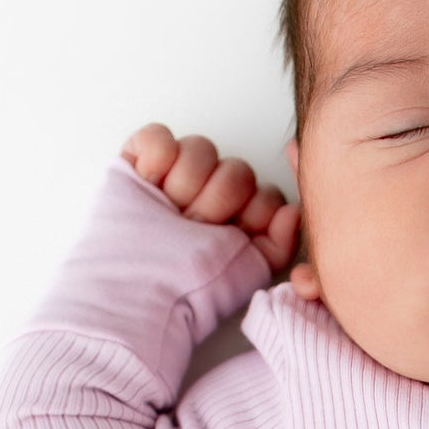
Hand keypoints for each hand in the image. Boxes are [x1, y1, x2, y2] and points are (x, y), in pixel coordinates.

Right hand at [119, 123, 301, 274]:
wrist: (139, 292)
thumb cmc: (190, 290)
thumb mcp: (249, 272)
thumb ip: (281, 242)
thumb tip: (291, 210)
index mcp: (236, 219)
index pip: (265, 192)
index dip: (254, 212)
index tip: (232, 237)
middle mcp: (207, 195)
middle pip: (237, 169)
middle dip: (217, 203)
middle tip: (194, 228)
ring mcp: (173, 176)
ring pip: (201, 149)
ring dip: (186, 184)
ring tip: (170, 212)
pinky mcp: (137, 162)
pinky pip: (158, 136)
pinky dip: (156, 155)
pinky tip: (150, 183)